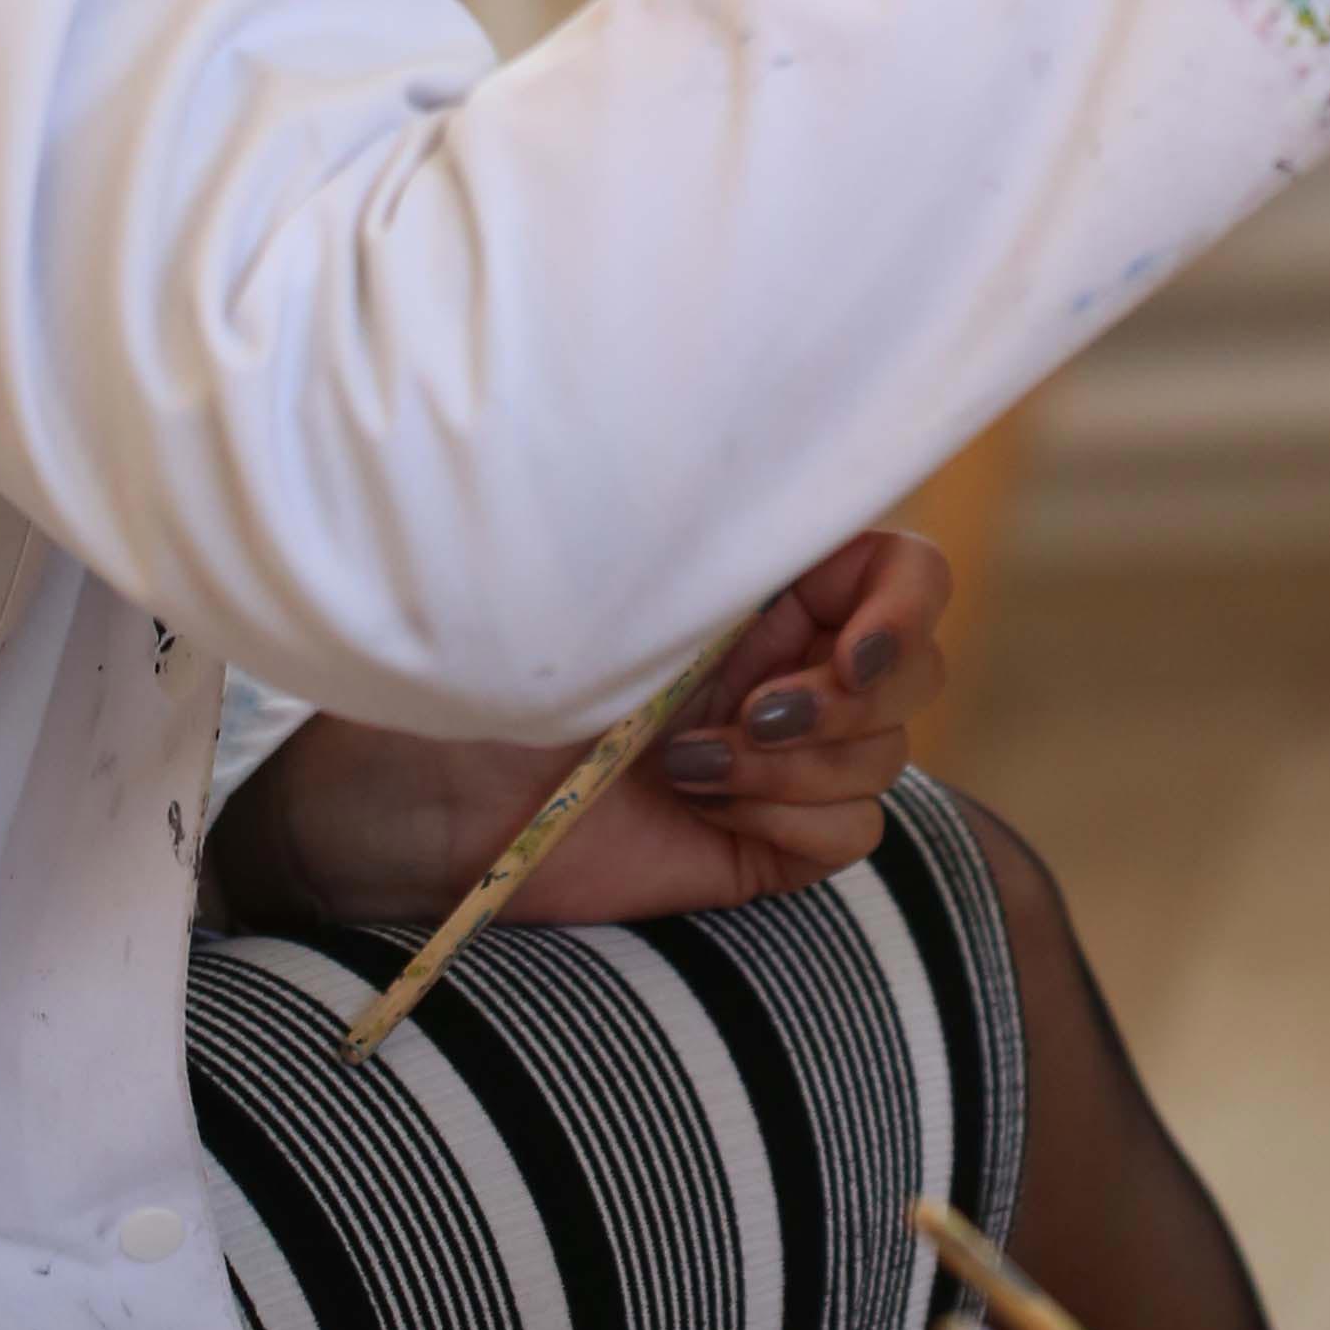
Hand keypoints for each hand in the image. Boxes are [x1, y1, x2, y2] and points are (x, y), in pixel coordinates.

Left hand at [197, 533, 948, 945]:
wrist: (415, 800)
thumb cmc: (479, 665)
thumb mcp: (578, 579)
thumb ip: (684, 542)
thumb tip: (764, 491)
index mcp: (757, 577)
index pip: (905, 571)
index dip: (906, 607)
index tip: (846, 647)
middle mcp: (782, 655)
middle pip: (914, 667)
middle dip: (847, 698)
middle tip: (745, 714)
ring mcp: (780, 751)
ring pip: (884, 753)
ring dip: (794, 764)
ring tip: (682, 761)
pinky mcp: (765, 838)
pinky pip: (850, 831)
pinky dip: (787, 818)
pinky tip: (692, 804)